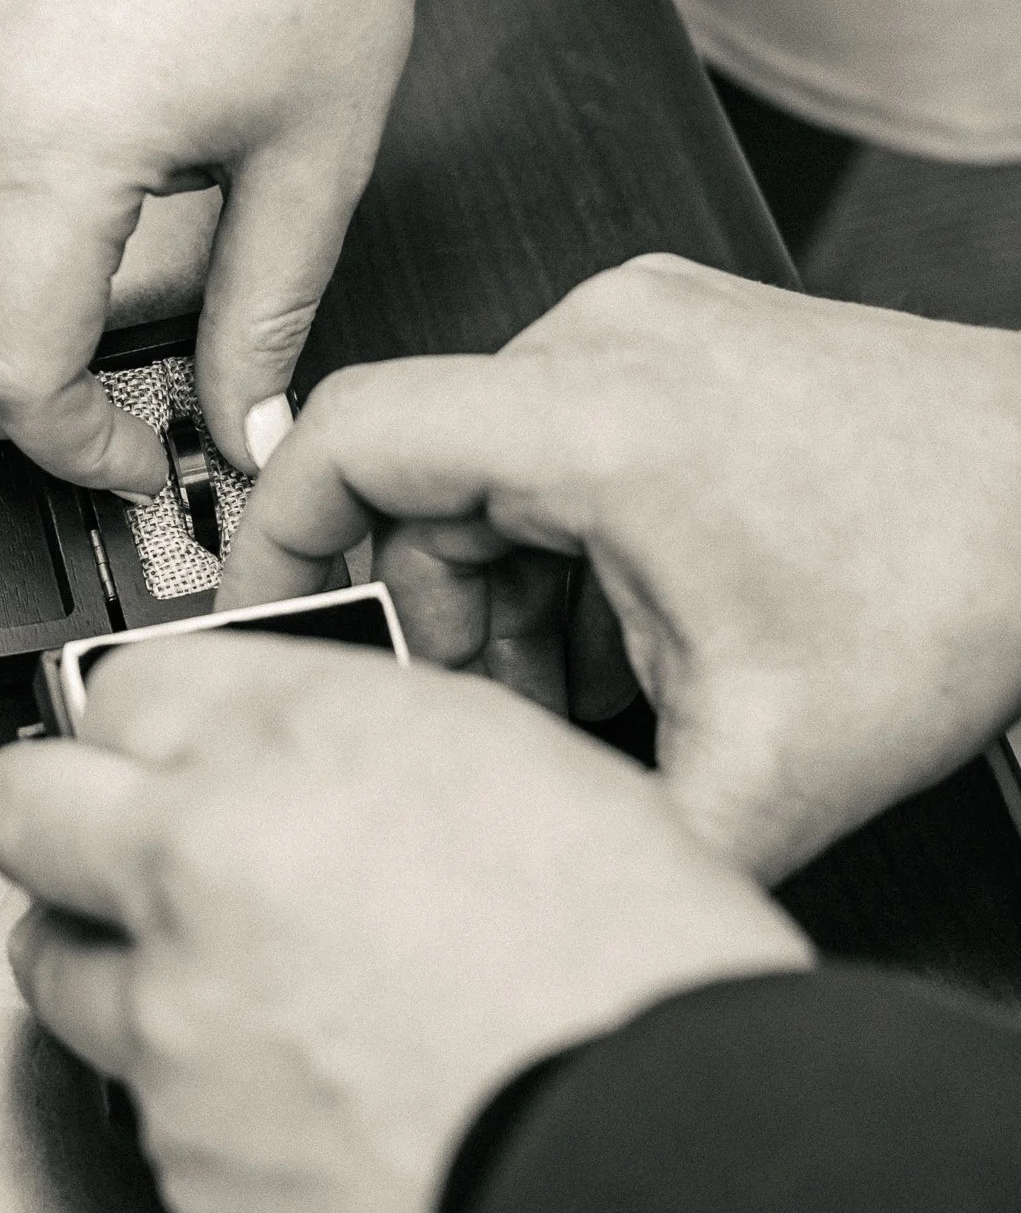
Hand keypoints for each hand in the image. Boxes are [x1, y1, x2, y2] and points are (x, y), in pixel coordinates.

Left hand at [0, 633, 808, 1212]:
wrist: (654, 1167)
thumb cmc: (633, 971)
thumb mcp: (518, 766)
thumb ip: (365, 737)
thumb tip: (302, 751)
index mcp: (299, 740)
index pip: (122, 685)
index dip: (144, 721)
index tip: (156, 746)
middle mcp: (205, 860)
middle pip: (21, 803)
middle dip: (64, 814)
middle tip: (121, 841)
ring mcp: (174, 1016)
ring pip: (51, 957)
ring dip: (110, 955)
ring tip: (208, 978)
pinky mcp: (177, 1154)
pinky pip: (135, 1098)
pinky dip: (188, 1087)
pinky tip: (286, 1086)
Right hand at [219, 255, 1020, 881]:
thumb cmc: (965, 572)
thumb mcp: (766, 765)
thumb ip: (604, 834)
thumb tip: (507, 886)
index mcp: (598, 417)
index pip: (345, 438)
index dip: (274, 539)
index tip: (262, 613)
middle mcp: (608, 338)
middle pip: (423, 479)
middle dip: (444, 615)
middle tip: (511, 711)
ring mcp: (650, 325)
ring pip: (493, 464)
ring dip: (515, 584)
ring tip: (604, 675)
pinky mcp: (683, 337)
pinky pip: (563, 434)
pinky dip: (572, 534)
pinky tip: (644, 616)